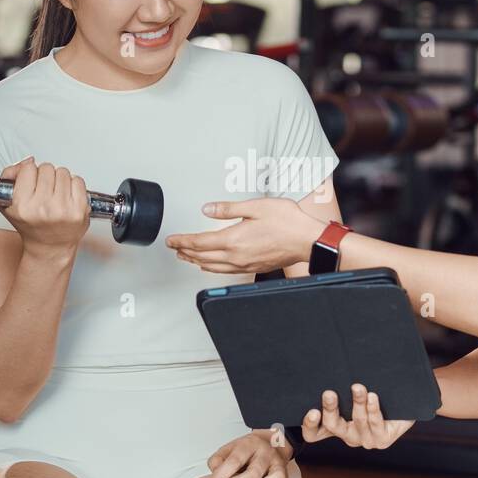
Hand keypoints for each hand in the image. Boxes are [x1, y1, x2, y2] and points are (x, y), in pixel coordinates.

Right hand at [0, 157, 90, 258]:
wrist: (50, 246)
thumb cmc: (32, 225)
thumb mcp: (8, 203)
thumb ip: (9, 177)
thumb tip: (27, 161)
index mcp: (22, 206)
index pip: (28, 168)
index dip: (29, 173)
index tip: (30, 182)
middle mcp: (43, 208)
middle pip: (46, 168)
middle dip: (45, 176)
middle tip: (44, 190)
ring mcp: (63, 209)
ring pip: (63, 172)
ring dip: (60, 180)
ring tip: (56, 194)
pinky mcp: (80, 210)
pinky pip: (78, 180)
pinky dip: (74, 185)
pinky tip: (67, 196)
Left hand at [166, 198, 325, 273]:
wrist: (307, 240)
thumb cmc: (287, 221)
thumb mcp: (255, 206)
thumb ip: (228, 209)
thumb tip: (207, 209)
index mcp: (233, 239)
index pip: (199, 242)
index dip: (182, 241)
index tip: (171, 240)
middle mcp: (236, 255)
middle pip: (202, 257)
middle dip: (185, 252)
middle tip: (174, 248)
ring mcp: (244, 264)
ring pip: (211, 266)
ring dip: (196, 261)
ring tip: (186, 257)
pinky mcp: (252, 267)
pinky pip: (225, 271)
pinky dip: (211, 268)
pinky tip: (210, 266)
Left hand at [200, 431, 294, 477]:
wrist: (269, 442)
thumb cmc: (244, 451)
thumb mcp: (227, 450)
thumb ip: (217, 461)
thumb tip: (214, 477)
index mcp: (249, 443)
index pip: (233, 462)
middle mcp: (266, 452)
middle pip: (253, 474)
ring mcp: (279, 463)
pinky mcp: (288, 474)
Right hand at [301, 383, 414, 449]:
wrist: (406, 401)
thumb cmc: (375, 391)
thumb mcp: (353, 389)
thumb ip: (341, 382)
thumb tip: (329, 360)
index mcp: (336, 425)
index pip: (313, 433)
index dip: (309, 425)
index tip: (312, 410)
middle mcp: (348, 435)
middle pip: (332, 426)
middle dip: (330, 409)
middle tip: (329, 393)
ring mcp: (365, 439)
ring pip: (357, 421)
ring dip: (357, 403)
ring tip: (358, 387)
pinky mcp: (383, 440)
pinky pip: (375, 424)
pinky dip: (373, 409)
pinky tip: (373, 397)